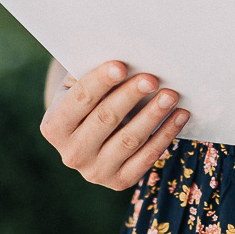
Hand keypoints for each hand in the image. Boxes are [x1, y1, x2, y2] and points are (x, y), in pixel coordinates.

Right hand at [40, 60, 189, 189]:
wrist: (91, 136)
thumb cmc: (90, 99)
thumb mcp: (79, 85)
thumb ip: (92, 70)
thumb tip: (124, 51)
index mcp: (54, 125)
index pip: (80, 99)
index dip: (101, 81)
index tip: (122, 65)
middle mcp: (71, 153)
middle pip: (105, 119)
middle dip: (130, 96)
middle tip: (153, 78)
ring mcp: (94, 172)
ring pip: (128, 140)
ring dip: (152, 115)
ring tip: (171, 95)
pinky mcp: (119, 181)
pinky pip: (146, 158)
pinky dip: (166, 135)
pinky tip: (180, 115)